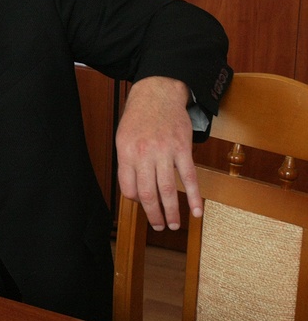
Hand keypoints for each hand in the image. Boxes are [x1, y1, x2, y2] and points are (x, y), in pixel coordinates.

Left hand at [116, 76, 202, 230]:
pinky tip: (196, 211)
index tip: (142, 205)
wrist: (158, 93)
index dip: (135, 200)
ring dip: (171, 212)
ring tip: (174, 225)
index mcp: (126, 152)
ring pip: (168, 189)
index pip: (128, 188)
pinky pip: (189, 177)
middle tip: (159, 227)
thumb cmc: (139, 118)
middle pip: (148, 193)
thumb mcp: (124, 138)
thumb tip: (135, 192)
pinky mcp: (183, 148)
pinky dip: (194, 197)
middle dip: (153, 215)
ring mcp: (164, 151)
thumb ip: (128, 163)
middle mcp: (144, 153)